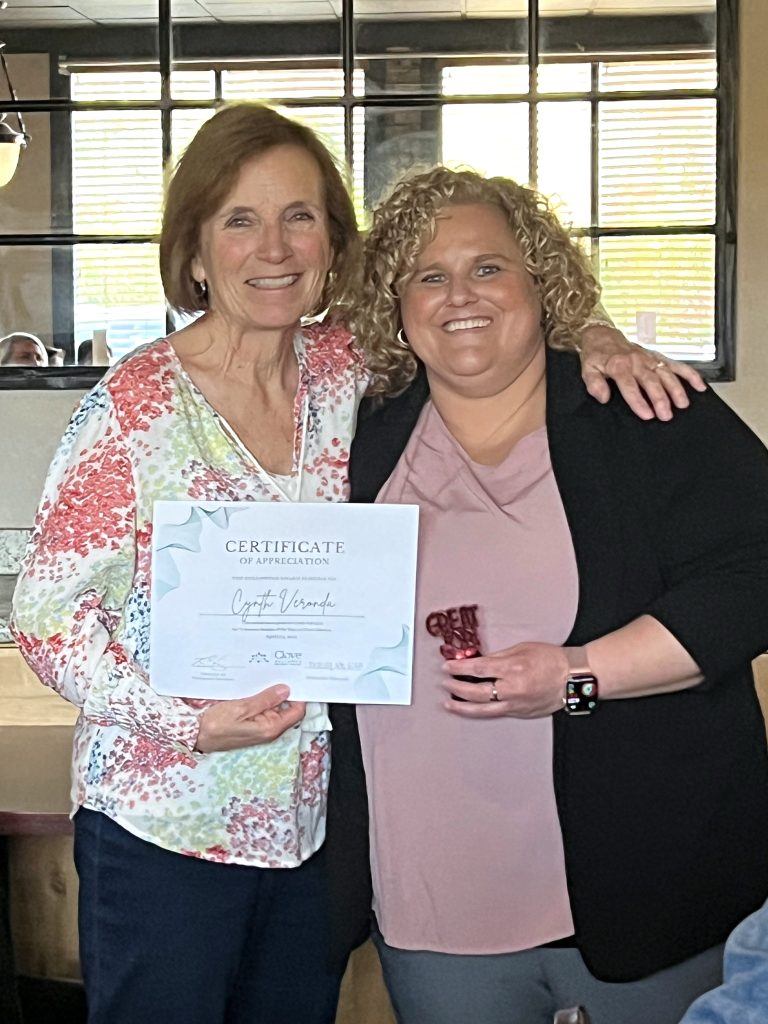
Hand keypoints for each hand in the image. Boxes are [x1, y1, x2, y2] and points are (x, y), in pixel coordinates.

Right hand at [195, 684, 305, 752]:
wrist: (197, 736)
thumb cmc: (216, 726)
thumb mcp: (241, 708)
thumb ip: (264, 700)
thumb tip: (285, 690)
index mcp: (270, 728)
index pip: (296, 711)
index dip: (299, 695)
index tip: (296, 679)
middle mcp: (269, 730)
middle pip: (286, 708)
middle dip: (285, 692)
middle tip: (281, 672)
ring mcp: (261, 727)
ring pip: (274, 707)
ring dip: (271, 694)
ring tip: (268, 676)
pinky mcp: (253, 724)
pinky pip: (263, 710)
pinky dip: (262, 699)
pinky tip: (256, 687)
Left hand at [442, 642, 568, 718]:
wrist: (573, 677)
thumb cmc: (551, 659)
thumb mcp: (522, 649)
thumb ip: (497, 656)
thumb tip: (477, 661)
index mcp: (512, 669)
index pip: (478, 669)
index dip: (459, 668)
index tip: (447, 666)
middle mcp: (512, 690)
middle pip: (476, 692)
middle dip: (456, 687)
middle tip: (445, 683)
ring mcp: (516, 705)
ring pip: (483, 710)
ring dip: (463, 707)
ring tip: (449, 704)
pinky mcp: (520, 714)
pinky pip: (496, 714)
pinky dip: (480, 712)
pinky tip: (471, 709)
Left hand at [579, 324, 705, 420]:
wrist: (603, 336)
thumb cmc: (596, 356)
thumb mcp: (587, 369)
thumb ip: (594, 384)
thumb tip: (603, 398)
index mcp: (619, 366)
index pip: (630, 386)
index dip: (639, 401)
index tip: (647, 414)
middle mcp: (637, 362)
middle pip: (651, 381)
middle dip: (660, 398)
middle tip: (666, 415)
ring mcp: (649, 359)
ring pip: (666, 374)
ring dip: (676, 389)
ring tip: (683, 404)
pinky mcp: (657, 358)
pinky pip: (676, 365)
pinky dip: (689, 374)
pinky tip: (700, 386)